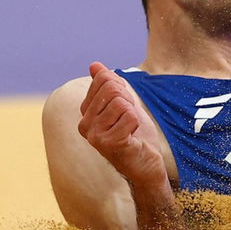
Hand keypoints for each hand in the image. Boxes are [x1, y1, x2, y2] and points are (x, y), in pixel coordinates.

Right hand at [77, 62, 166, 187]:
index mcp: (86, 113)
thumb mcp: (123, 105)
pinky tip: (133, 136)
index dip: (123, 90)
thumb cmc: (135, 135)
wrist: (145, 164)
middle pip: (112, 89)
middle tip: (130, 120)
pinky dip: (137, 123)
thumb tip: (94, 65)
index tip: (125, 108)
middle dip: (129, 100)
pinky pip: (130, 116)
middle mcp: (85, 124)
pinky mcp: (109, 143)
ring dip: (133, 113)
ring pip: (121, 103)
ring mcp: (95, 135)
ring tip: (130, 129)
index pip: (103, 80)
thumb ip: (108, 85)